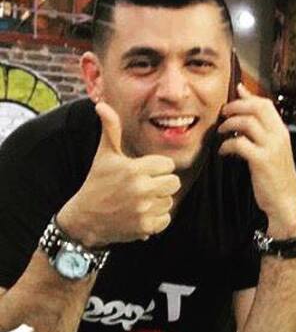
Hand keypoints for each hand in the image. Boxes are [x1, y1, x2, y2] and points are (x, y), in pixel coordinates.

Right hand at [57, 101, 180, 246]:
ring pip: (169, 201)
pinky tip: (141, 214)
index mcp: (134, 169)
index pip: (167, 165)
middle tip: (145, 186)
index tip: (144, 171)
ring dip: (158, 201)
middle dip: (161, 184)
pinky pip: (166, 219)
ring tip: (140, 200)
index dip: (158, 168)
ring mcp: (144, 209)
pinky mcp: (146, 226)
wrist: (85, 219)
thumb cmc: (97, 183)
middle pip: (174, 183)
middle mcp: (140, 188)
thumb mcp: (104, 155)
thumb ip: (110, 129)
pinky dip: (157, 218)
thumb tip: (102, 105)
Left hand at [218, 84, 295, 238]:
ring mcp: (271, 148)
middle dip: (236, 106)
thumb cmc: (277, 178)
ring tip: (221, 131)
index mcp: (282, 133)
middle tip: (223, 112)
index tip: (235, 93)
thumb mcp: (274, 151)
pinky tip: (223, 151)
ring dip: (229, 124)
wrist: (286, 202)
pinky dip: (227, 145)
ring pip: (248, 122)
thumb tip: (248, 120)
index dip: (248, 97)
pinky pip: (240, 144)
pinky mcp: (261, 161)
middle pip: (257, 107)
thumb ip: (263, 134)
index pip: (266, 104)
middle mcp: (279, 137)